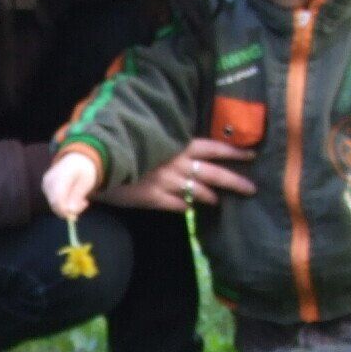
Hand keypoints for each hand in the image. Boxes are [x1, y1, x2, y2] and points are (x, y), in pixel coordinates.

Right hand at [43, 150, 101, 217]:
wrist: (76, 159)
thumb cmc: (84, 171)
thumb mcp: (86, 183)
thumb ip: (78, 196)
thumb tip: (70, 212)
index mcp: (62, 175)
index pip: (58, 198)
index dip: (65, 211)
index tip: (76, 216)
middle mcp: (50, 179)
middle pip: (55, 203)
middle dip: (69, 210)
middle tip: (84, 203)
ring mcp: (46, 183)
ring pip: (54, 204)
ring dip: (68, 207)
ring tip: (81, 198)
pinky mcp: (45, 187)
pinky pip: (53, 202)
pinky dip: (63, 203)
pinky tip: (72, 196)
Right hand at [100, 138, 256, 212]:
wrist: (97, 162)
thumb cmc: (124, 148)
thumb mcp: (152, 142)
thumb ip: (171, 149)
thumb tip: (187, 155)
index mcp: (178, 146)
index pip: (212, 148)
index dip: (233, 152)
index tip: (253, 154)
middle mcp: (177, 164)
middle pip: (213, 173)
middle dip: (235, 181)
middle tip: (252, 189)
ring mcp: (166, 182)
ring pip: (198, 192)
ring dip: (211, 197)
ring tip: (218, 201)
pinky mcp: (153, 198)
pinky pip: (177, 205)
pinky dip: (185, 206)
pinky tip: (189, 208)